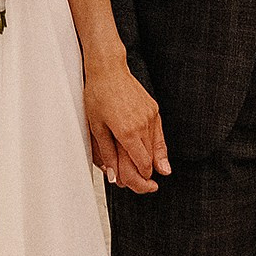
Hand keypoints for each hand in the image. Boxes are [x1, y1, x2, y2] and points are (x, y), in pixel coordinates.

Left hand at [85, 55, 170, 192]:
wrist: (108, 70)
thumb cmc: (98, 95)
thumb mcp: (97, 127)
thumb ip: (107, 153)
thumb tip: (113, 175)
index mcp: (127, 132)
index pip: (141, 165)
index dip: (141, 179)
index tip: (139, 185)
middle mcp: (143, 125)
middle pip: (151, 160)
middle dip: (147, 175)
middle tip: (145, 185)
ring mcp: (151, 117)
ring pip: (157, 148)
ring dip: (154, 162)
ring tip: (154, 174)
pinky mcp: (154, 110)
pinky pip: (159, 134)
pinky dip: (158, 147)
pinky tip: (158, 157)